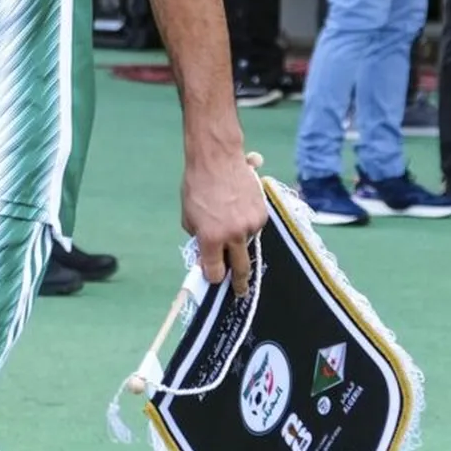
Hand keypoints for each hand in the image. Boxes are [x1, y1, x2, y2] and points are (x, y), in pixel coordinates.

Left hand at [183, 150, 267, 296]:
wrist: (217, 158)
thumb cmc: (197, 185)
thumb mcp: (188, 216)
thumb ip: (198, 238)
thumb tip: (205, 254)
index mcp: (211, 238)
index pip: (215, 272)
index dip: (214, 276)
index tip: (215, 279)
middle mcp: (233, 235)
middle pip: (240, 269)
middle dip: (240, 283)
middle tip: (242, 292)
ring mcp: (250, 226)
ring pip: (247, 245)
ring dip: (240, 242)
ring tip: (230, 221)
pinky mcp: (262, 215)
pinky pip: (255, 229)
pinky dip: (248, 225)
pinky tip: (238, 209)